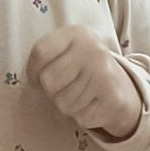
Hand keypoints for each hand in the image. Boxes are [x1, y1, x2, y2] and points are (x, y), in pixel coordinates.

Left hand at [29, 27, 140, 141]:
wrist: (117, 85)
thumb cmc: (81, 67)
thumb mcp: (65, 50)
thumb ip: (45, 56)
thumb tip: (32, 81)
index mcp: (77, 34)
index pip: (40, 52)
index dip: (32, 70)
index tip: (36, 77)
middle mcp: (92, 51)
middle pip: (48, 80)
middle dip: (51, 90)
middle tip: (64, 86)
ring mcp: (103, 75)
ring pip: (63, 102)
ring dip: (67, 104)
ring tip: (79, 93)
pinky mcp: (111, 99)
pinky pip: (79, 116)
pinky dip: (81, 115)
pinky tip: (91, 103)